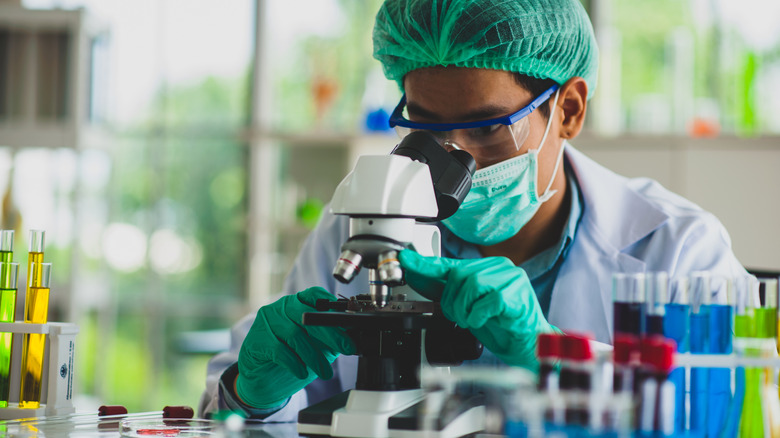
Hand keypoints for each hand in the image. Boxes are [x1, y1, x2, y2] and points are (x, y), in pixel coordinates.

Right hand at [236, 287, 355, 408]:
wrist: (263, 379)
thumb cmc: (291, 357)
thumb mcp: (316, 346)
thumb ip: (331, 338)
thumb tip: (353, 336)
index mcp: (297, 303)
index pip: (315, 295)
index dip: (333, 306)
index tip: (348, 321)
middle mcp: (281, 308)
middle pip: (307, 315)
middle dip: (331, 333)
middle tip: (347, 348)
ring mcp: (267, 322)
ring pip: (295, 334)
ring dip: (314, 356)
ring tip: (325, 372)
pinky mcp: (256, 340)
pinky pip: (278, 349)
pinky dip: (294, 362)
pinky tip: (301, 372)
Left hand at [399, 249, 560, 369]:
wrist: (528, 344)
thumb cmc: (501, 325)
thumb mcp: (466, 308)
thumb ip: (446, 292)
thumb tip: (418, 278)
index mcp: (486, 268)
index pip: (450, 263)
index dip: (425, 263)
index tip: (405, 259)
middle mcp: (498, 267)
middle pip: (458, 275)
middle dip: (452, 302)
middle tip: (462, 317)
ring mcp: (510, 277)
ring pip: (470, 285)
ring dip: (465, 310)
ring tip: (474, 320)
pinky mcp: (516, 293)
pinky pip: (486, 301)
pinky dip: (479, 316)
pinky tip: (487, 320)